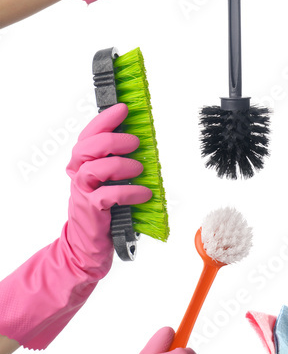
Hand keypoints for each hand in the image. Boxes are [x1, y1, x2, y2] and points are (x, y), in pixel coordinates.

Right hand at [64, 104, 151, 279]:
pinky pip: (108, 195)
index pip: (89, 135)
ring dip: (121, 165)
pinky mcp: (91, 210)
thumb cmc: (105, 212)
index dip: (105, 119)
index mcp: (82, 164)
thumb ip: (120, 164)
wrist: (89, 245)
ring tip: (140, 169)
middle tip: (135, 141)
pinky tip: (144, 194)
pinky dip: (129, 192)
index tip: (123, 108)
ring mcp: (82, 192)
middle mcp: (78, 174)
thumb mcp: (112, 183)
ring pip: (94, 168)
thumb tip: (143, 145)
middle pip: (88, 147)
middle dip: (114, 140)